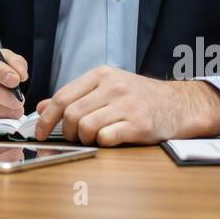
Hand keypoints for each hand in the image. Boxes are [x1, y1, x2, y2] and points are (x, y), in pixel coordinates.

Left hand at [33, 66, 219, 145]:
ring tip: (93, 139)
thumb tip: (42, 107)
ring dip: (84, 139)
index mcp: (102, 75)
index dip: (47, 117)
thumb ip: (75, 96)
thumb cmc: (139, 97)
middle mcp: (113, 86)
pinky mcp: (139, 124)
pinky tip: (109, 139)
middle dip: (67, 132)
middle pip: (72, 114)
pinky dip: (102, 143)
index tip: (41, 132)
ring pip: (87, 127)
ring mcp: (127, 105)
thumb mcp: (106, 88)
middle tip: (74, 138)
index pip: (63, 96)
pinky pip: (107, 138)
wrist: (179, 104)